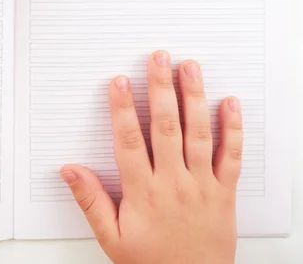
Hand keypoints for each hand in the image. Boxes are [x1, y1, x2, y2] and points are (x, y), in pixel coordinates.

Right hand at [61, 51, 242, 263]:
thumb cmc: (150, 263)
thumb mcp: (111, 237)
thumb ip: (90, 201)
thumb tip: (69, 170)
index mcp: (144, 192)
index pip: (129, 141)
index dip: (122, 108)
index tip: (119, 82)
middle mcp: (174, 182)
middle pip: (165, 127)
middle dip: (161, 88)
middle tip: (158, 59)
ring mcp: (202, 185)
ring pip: (199, 134)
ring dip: (194, 97)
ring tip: (190, 68)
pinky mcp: (224, 192)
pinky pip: (232, 156)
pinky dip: (233, 128)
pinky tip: (230, 103)